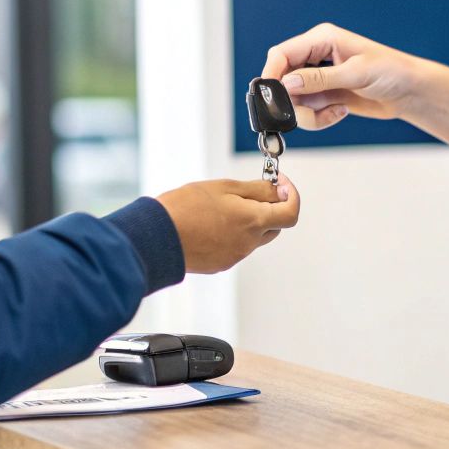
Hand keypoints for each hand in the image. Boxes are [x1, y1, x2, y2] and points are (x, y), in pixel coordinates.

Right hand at [156, 177, 299, 273]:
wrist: (157, 237)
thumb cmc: (186, 207)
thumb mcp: (224, 187)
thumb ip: (256, 189)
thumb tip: (278, 190)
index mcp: (253, 221)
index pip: (291, 213)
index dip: (292, 195)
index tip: (280, 184)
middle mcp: (249, 243)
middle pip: (274, 226)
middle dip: (270, 207)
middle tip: (250, 192)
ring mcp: (236, 256)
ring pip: (253, 237)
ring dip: (248, 221)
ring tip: (220, 206)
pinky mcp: (221, 264)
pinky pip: (236, 247)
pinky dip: (232, 234)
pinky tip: (210, 224)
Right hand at [261, 22, 434, 129]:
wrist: (411, 92)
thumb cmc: (392, 71)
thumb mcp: (356, 73)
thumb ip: (320, 78)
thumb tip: (287, 84)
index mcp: (322, 39)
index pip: (282, 53)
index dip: (272, 73)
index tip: (270, 95)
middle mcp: (316, 56)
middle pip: (283, 79)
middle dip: (292, 100)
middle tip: (309, 112)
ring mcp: (319, 78)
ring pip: (293, 100)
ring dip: (308, 113)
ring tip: (334, 113)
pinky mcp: (325, 95)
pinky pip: (307, 111)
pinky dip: (319, 118)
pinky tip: (340, 113)